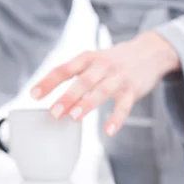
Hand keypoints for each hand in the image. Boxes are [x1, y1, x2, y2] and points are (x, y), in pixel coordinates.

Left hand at [31, 31, 179, 135]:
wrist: (150, 51)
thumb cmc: (113, 60)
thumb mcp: (92, 60)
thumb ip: (73, 74)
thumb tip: (48, 95)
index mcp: (87, 58)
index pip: (64, 69)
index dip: (48, 82)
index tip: (33, 95)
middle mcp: (102, 66)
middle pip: (83, 81)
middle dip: (67, 96)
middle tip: (54, 112)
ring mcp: (119, 77)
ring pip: (102, 91)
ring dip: (87, 104)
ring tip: (74, 118)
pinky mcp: (133, 90)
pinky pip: (124, 106)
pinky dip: (116, 119)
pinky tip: (108, 131)